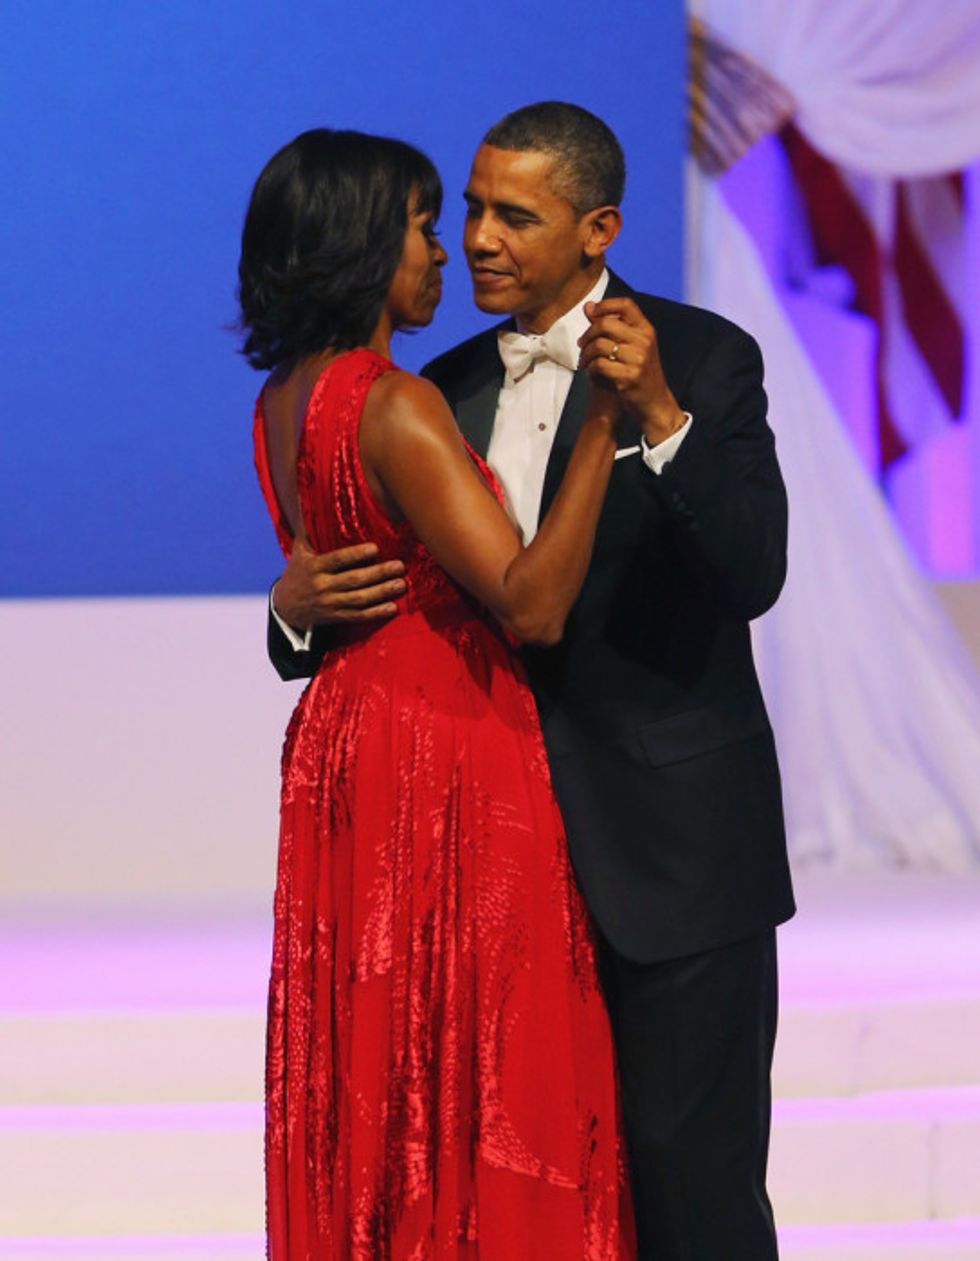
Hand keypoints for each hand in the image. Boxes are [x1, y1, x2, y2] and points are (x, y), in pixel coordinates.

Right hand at [272, 539, 404, 627]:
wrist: (286, 607)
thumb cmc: (298, 571)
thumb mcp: (299, 549)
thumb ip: (308, 526)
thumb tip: (305, 493)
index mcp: (314, 567)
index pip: (337, 560)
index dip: (355, 555)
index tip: (375, 548)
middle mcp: (322, 586)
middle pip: (353, 580)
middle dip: (378, 573)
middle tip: (399, 566)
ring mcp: (330, 604)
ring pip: (359, 599)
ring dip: (382, 592)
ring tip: (401, 584)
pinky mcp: (336, 616)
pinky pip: (358, 616)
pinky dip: (375, 613)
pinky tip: (392, 607)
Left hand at [579, 298, 686, 444]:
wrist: (654, 403)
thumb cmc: (639, 372)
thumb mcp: (632, 346)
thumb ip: (610, 326)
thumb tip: (588, 306)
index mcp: (646, 330)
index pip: (626, 305)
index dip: (605, 305)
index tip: (591, 313)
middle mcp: (644, 341)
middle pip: (606, 324)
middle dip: (588, 334)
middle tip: (581, 345)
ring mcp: (638, 359)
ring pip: (599, 345)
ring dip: (586, 354)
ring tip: (584, 362)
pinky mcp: (629, 377)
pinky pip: (600, 365)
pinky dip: (590, 368)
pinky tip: (591, 372)